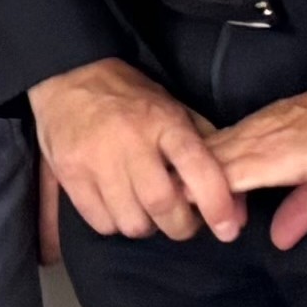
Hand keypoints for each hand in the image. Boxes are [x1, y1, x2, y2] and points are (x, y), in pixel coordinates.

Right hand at [27, 54, 238, 242]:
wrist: (71, 76)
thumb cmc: (133, 100)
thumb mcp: (176, 111)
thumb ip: (208, 152)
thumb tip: (236, 206)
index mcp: (164, 122)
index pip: (198, 169)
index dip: (216, 205)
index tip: (227, 229)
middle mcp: (131, 141)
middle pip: (163, 205)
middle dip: (181, 226)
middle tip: (182, 222)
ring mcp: (96, 160)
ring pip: (132, 222)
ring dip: (147, 226)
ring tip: (146, 211)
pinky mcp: (70, 174)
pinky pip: (101, 223)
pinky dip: (116, 224)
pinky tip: (119, 206)